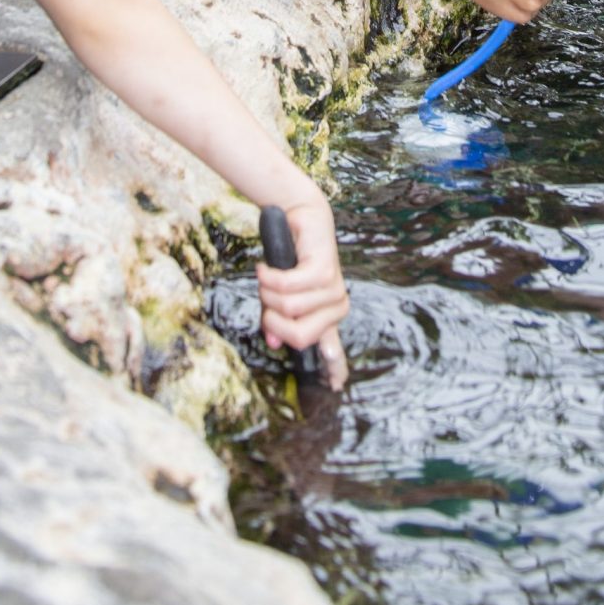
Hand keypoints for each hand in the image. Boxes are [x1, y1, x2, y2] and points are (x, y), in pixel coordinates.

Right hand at [256, 196, 349, 388]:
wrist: (299, 217)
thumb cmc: (289, 259)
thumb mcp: (281, 295)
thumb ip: (279, 320)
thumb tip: (273, 342)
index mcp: (327, 317)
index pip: (333, 350)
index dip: (334, 369)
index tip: (337, 387)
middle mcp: (336, 306)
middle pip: (298, 335)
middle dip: (272, 318)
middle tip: (267, 297)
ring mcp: (333, 289)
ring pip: (287, 307)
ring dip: (267, 291)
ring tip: (269, 275)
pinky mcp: (324, 270)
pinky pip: (287, 286)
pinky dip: (268, 277)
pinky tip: (266, 267)